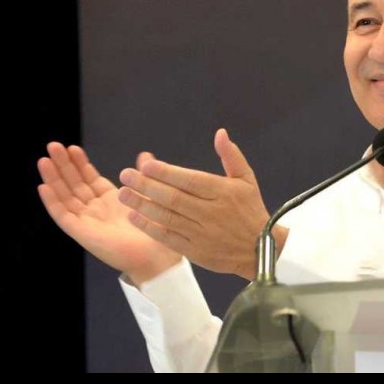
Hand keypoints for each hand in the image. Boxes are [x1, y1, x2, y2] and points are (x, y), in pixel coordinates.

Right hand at [37, 143, 181, 284]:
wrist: (156, 258)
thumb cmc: (156, 233)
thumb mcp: (149, 198)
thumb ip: (142, 176)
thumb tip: (145, 155)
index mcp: (111, 201)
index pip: (89, 178)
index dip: (80, 163)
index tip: (72, 148)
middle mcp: (96, 210)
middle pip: (74, 184)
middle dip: (63, 165)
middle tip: (53, 145)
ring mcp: (87, 221)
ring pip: (64, 196)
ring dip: (53, 179)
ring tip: (44, 159)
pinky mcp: (82, 233)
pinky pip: (63, 216)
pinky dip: (52, 202)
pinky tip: (44, 186)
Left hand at [117, 129, 285, 279]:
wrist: (259, 250)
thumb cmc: (250, 210)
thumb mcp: (247, 180)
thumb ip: (231, 156)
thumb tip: (220, 133)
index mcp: (223, 192)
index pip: (189, 180)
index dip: (166, 173)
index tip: (146, 165)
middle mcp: (211, 212)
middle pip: (173, 198)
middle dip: (146, 186)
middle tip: (125, 175)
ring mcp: (202, 233)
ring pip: (167, 217)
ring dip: (142, 205)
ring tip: (123, 194)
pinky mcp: (195, 250)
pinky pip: (167, 237)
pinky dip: (149, 227)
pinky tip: (134, 217)